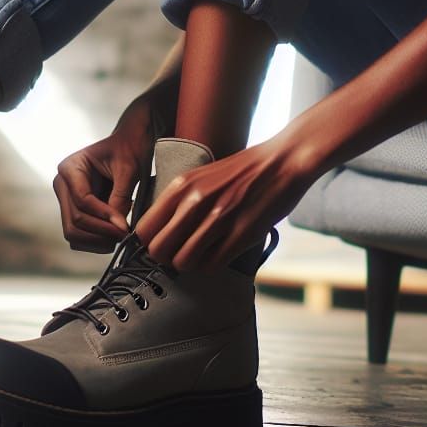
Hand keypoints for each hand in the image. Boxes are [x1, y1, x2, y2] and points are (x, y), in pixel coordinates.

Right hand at [53, 98, 154, 253]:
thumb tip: (118, 228)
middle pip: (74, 220)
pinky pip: (78, 234)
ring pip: (73, 232)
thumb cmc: (129, 148)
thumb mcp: (129, 169)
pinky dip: (95, 240)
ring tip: (121, 235)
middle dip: (100, 232)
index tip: (124, 226)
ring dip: (97, 240)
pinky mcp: (74, 210)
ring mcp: (66, 199)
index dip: (103, 216)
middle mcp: (63, 184)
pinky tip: (114, 233)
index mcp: (70, 167)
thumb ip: (120, 197)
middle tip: (124, 235)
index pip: (83, 201)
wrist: (130, 142)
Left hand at [133, 135, 313, 273]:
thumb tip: (161, 230)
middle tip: (180, 253)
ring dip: (190, 263)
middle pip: (158, 250)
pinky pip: (211, 265)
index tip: (162, 244)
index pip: (144, 228)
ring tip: (202, 254)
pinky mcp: (241, 234)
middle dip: (166, 258)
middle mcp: (195, 201)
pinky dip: (212, 264)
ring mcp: (218, 219)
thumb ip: (181, 200)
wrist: (282, 161)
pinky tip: (220, 252)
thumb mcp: (202, 175)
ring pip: (183, 262)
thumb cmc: (243, 169)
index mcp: (182, 185)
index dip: (150, 242)